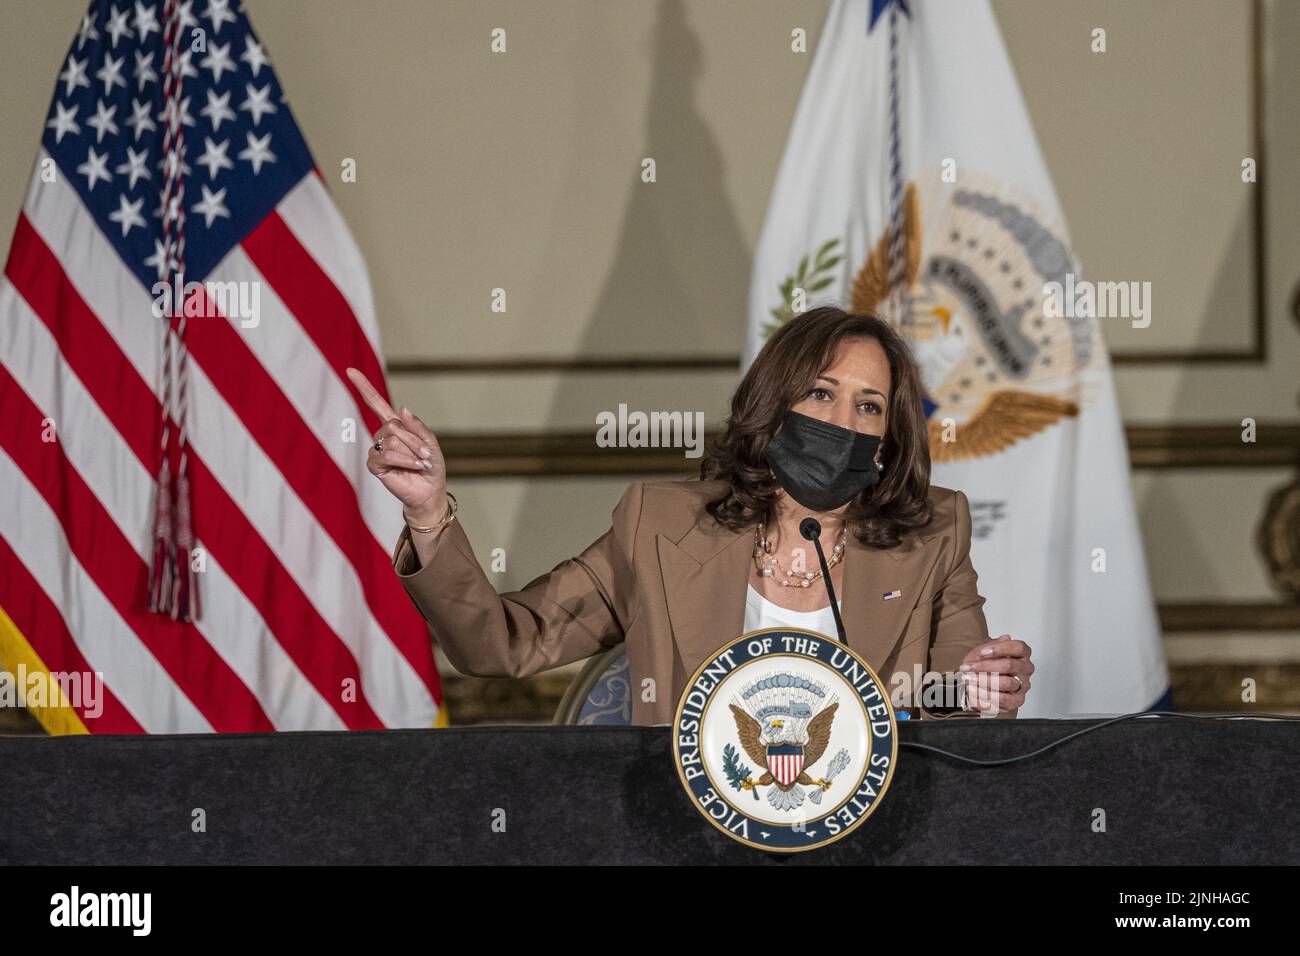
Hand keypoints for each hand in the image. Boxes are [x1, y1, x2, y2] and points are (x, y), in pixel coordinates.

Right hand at [346, 367, 447, 524]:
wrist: (430, 490)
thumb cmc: (431, 465)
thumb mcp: (430, 442)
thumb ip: (417, 426)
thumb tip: (401, 409)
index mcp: (395, 426)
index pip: (375, 402)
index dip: (363, 387)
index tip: (350, 370)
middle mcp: (383, 435)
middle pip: (393, 425)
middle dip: (414, 440)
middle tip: (426, 454)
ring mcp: (377, 450)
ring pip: (391, 440)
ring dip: (412, 452)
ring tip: (422, 463)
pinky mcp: (375, 465)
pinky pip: (387, 455)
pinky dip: (406, 461)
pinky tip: (414, 467)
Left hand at [957, 635, 1032, 714]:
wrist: (977, 683)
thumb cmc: (982, 666)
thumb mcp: (983, 652)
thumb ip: (993, 645)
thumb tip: (1005, 638)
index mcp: (1022, 654)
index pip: (1019, 648)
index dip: (1000, 649)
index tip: (982, 652)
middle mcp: (1026, 669)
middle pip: (1009, 665)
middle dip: (985, 666)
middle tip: (968, 668)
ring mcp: (1023, 685)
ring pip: (1006, 682)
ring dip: (983, 681)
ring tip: (968, 679)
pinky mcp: (1017, 700)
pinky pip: (1003, 699)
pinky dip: (985, 694)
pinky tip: (973, 690)